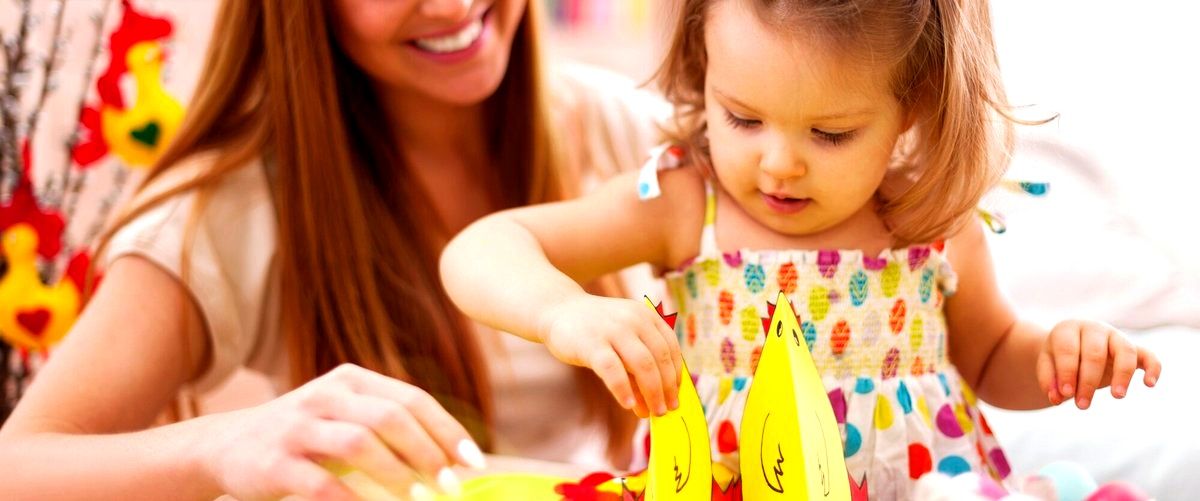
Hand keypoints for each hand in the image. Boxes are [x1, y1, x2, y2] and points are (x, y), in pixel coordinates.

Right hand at [196, 364, 485, 500]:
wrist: (224, 446)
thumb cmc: (304, 435)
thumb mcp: (345, 414)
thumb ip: (391, 424)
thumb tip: (453, 456)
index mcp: (352, 380)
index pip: (412, 398)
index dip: (447, 430)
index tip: (473, 461)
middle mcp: (326, 395)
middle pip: (391, 417)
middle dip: (428, 452)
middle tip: (451, 485)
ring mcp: (298, 427)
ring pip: (360, 443)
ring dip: (399, 474)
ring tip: (421, 498)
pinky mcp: (276, 462)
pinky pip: (323, 484)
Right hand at [538, 295, 682, 417]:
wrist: (558, 310)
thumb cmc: (595, 330)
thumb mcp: (621, 340)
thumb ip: (637, 366)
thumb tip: (651, 402)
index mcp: (646, 315)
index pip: (670, 347)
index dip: (676, 373)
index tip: (675, 394)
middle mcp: (634, 319)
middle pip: (660, 358)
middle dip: (666, 388)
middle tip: (667, 410)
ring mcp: (613, 330)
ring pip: (642, 364)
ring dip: (652, 392)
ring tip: (652, 412)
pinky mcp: (592, 343)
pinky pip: (613, 370)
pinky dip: (623, 389)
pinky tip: (628, 404)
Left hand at [1036, 320, 1161, 408]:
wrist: (1074, 345)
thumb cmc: (1059, 357)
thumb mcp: (1047, 365)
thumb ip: (1048, 380)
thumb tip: (1057, 398)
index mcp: (1068, 329)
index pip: (1068, 349)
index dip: (1067, 372)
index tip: (1066, 395)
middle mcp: (1094, 329)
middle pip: (1094, 353)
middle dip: (1088, 381)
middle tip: (1082, 406)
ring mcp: (1116, 336)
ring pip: (1125, 351)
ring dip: (1122, 375)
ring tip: (1117, 396)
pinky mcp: (1134, 348)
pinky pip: (1148, 355)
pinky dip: (1153, 368)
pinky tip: (1149, 384)